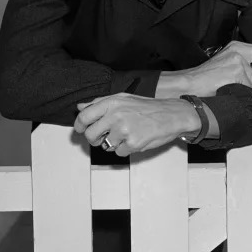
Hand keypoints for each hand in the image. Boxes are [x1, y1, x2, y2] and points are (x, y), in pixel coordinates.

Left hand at [74, 94, 199, 156]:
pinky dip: (126, 149)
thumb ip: (100, 102)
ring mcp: (124, 130)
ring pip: (105, 146)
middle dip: (95, 139)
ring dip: (113, 144)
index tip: (80, 129)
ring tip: (127, 135)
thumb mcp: (124, 98)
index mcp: (112, 103)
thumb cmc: (148, 107)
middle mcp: (116, 116)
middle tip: (103, 137)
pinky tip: (135, 139)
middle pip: (90, 135)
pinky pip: (119, 153)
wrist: (172, 115)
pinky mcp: (133, 143)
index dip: (79, 125)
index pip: (84, 116)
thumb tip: (80, 107)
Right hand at [162, 40, 251, 95]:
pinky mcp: (236, 71)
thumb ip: (245, 67)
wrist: (189, 83)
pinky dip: (246, 93)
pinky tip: (235, 94)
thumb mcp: (227, 65)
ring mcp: (238, 60)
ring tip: (242, 91)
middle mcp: (239, 49)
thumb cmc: (205, 78)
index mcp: (237, 47)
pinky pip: (249, 86)